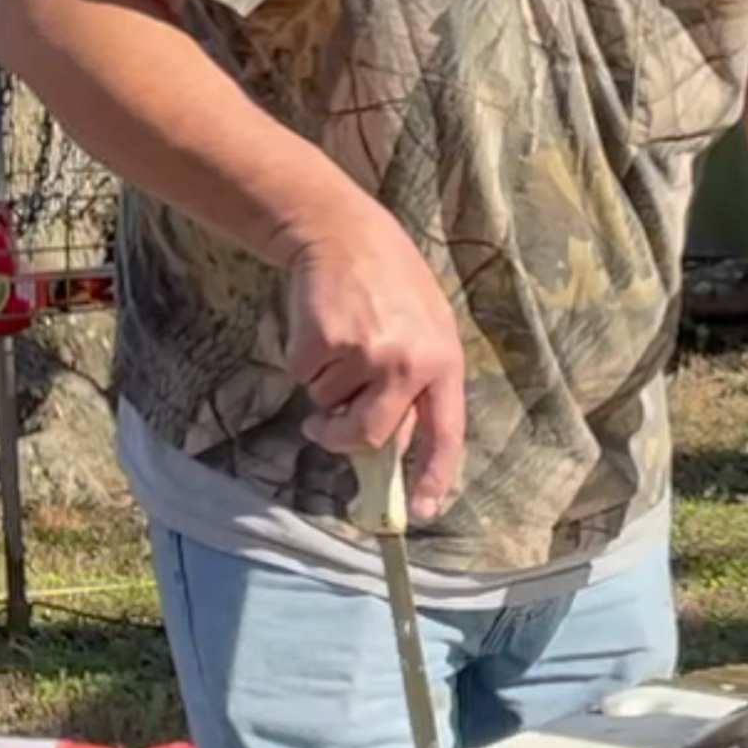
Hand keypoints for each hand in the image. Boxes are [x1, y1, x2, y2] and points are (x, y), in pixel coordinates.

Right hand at [278, 200, 468, 522]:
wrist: (344, 234)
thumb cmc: (390, 286)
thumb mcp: (426, 330)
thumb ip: (417, 385)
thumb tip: (390, 447)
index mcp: (444, 363)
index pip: (446, 434)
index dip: (432, 477)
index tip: (419, 513)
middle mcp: (409, 363)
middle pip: (369, 436)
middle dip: (341, 439)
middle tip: (324, 427)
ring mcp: (366, 354)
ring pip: (329, 404)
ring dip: (324, 383)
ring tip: (340, 338)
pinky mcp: (322, 344)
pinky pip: (302, 378)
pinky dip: (301, 361)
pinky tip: (318, 327)